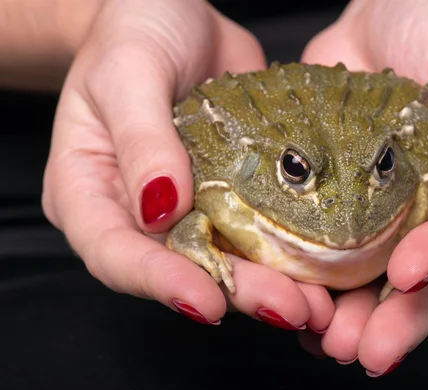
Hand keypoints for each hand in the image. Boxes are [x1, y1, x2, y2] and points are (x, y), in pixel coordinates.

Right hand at [42, 0, 334, 330]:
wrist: (178, 13)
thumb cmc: (135, 29)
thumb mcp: (128, 72)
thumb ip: (141, 140)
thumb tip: (161, 209)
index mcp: (89, 190)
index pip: (116, 254)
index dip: (160, 283)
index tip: (208, 301)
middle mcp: (138, 210)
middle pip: (182, 268)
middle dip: (237, 292)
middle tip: (289, 308)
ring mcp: (188, 203)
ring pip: (227, 258)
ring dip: (273, 285)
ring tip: (317, 304)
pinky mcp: (230, 191)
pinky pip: (257, 229)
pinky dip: (290, 252)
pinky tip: (324, 268)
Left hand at [300, 0, 427, 374]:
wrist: (388, 21)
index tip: (409, 275)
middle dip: (403, 320)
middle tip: (364, 348)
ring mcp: (405, 223)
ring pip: (391, 289)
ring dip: (359, 321)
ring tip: (326, 343)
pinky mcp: (359, 219)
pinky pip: (348, 266)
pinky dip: (327, 295)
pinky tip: (304, 316)